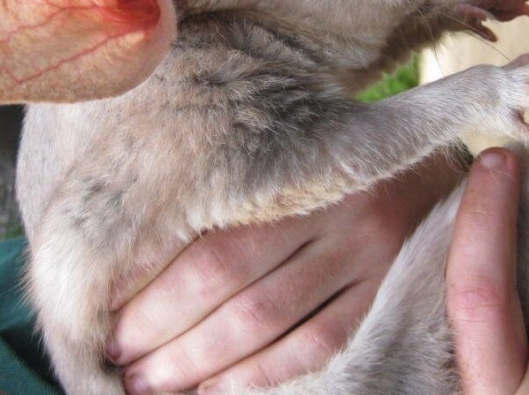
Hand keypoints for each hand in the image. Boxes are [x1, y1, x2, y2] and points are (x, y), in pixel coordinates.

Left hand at [108, 152, 463, 393]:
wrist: (420, 164)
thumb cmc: (323, 157)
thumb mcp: (280, 158)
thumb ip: (226, 194)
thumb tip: (143, 257)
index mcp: (296, 173)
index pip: (212, 251)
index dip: (153, 296)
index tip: (109, 323)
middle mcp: (336, 214)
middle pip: (234, 292)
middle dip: (167, 338)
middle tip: (124, 366)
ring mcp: (367, 256)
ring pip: (271, 325)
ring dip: (204, 364)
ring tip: (156, 385)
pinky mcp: (384, 290)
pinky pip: (317, 344)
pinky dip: (262, 374)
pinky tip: (219, 390)